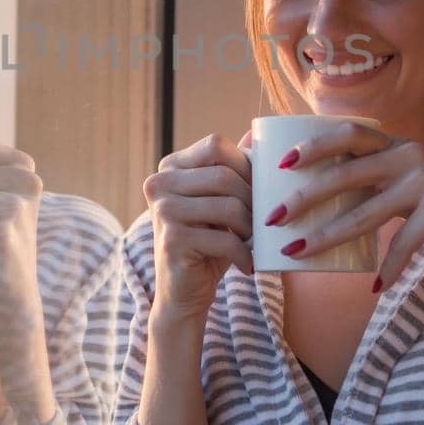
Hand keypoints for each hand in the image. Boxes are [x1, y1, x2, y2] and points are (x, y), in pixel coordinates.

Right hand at [141, 133, 253, 328]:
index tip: (259, 192)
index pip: (216, 145)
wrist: (184, 293)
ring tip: (255, 242)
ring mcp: (162, 211)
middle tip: (264, 223)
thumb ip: (234, 169)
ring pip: (229, 206)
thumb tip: (256, 130)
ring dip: (252, 229)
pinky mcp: (172, 240)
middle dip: (254, 201)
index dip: (246, 165)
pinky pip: (225, 240)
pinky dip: (244, 255)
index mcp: (170, 167)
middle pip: (225, 176)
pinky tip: (248, 265)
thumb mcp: (222, 202)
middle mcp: (159, 183)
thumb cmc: (208, 243)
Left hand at [272, 122, 423, 290]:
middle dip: (304, 196)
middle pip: (345, 174)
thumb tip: (331, 198)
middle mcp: (411, 156)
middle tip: (273, 215)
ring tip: (298, 252)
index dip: (314, 145)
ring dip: (327, 236)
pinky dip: (388, 269)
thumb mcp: (418, 183)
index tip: (280, 162)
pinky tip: (375, 287)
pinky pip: (402, 245)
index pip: (350, 135)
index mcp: (401, 145)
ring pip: (364, 213)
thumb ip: (384, 181)